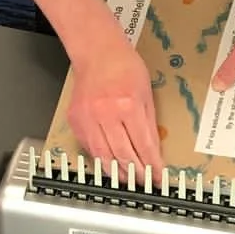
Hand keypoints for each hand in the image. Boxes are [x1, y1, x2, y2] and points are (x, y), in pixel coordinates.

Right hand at [67, 25, 163, 173]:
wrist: (96, 51)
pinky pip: (89, 147)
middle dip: (136, 173)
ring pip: (103, 157)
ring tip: (128, 179)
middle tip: (144, 182)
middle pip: (123, 155)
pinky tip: (110, 164)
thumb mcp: (146, 93)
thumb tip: (153, 150)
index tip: (158, 176)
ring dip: (117, 172)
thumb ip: (149, 123)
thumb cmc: (123, 66)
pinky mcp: (76, 120)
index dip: (153, 165)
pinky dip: (101, 158)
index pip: (144, 145)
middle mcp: (106, 113)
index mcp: (128, 105)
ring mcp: (88, 118)